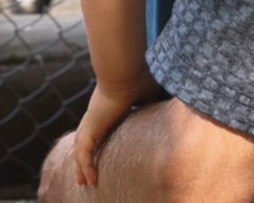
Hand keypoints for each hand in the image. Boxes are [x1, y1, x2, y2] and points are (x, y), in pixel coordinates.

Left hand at [74, 71, 160, 185]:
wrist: (127, 70)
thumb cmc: (141, 76)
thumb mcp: (151, 94)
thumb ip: (155, 103)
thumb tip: (171, 108)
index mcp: (111, 105)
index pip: (103, 126)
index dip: (102, 139)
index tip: (105, 150)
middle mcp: (98, 113)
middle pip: (87, 138)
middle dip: (85, 155)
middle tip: (85, 173)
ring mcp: (92, 120)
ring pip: (82, 147)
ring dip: (81, 165)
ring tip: (83, 182)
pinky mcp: (90, 126)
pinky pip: (84, 151)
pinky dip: (85, 165)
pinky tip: (87, 180)